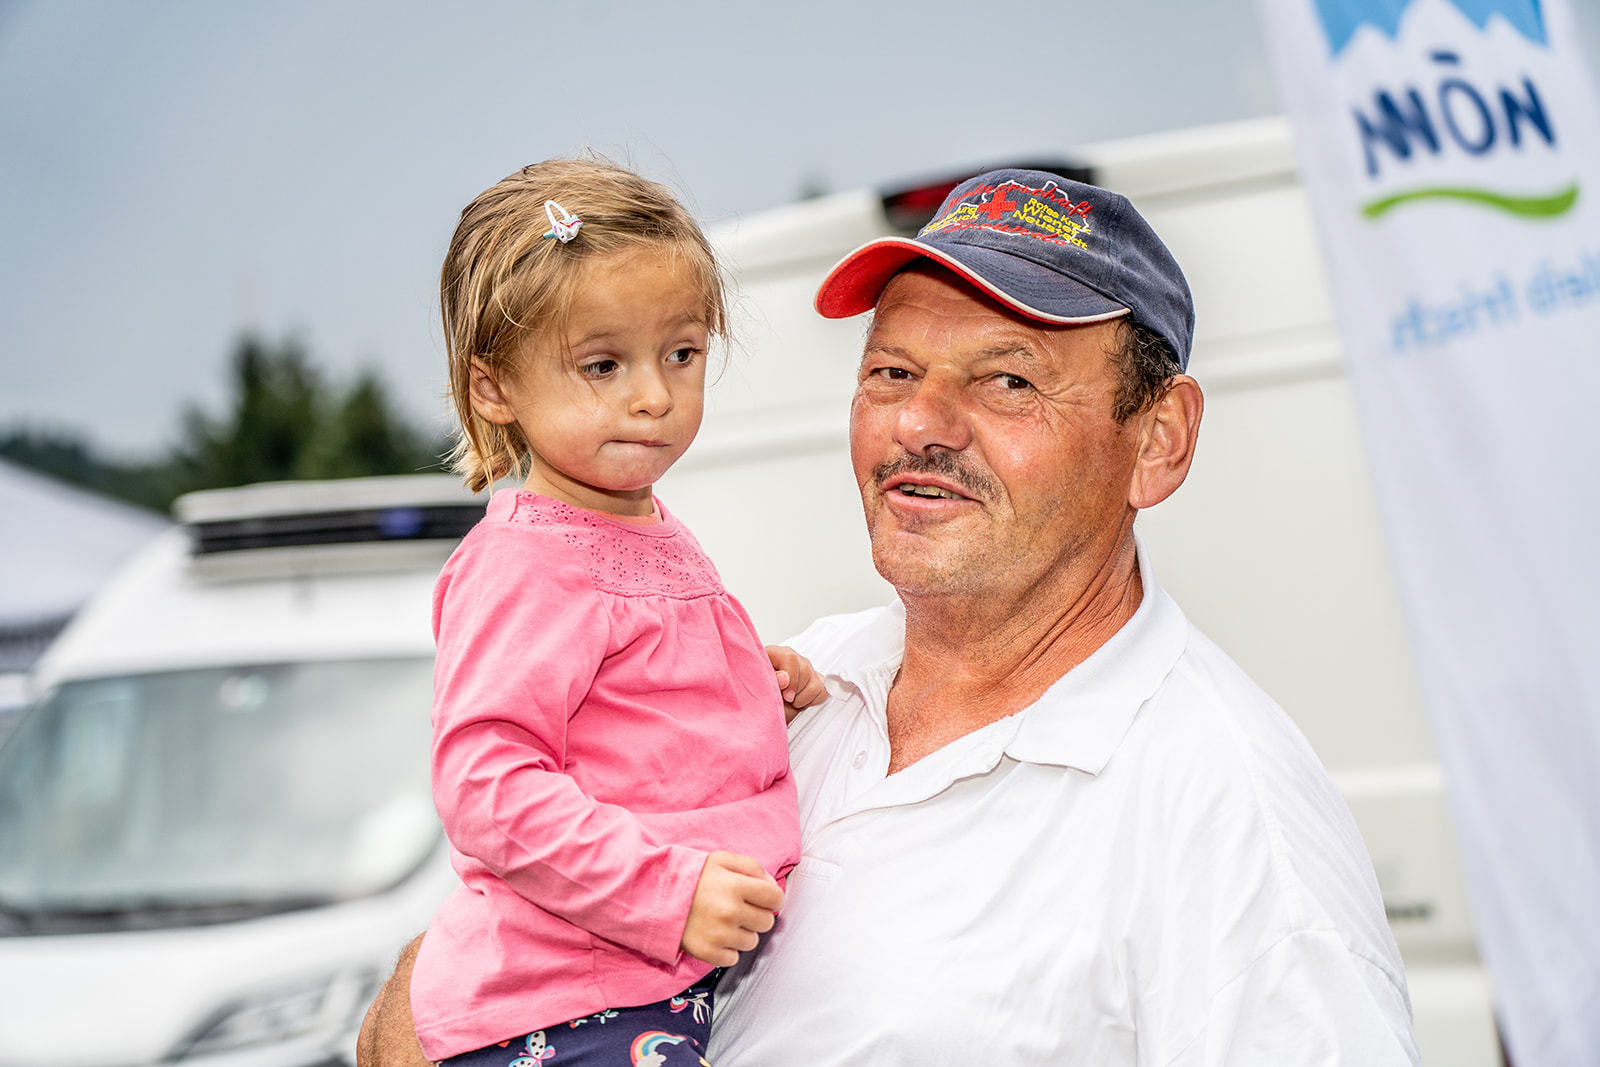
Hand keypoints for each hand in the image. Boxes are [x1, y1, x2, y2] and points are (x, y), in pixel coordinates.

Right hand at [680, 851, 782, 966]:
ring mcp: (719, 935)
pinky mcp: (707, 952)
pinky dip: (727, 949)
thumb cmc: (690, 877)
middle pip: (767, 922)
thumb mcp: (720, 859)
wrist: (654, 896)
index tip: (764, 899)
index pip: (775, 898)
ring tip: (723, 921)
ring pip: (751, 942)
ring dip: (742, 933)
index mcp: (735, 886)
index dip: (772, 898)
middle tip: (739, 909)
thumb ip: (751, 867)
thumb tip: (772, 885)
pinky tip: (715, 935)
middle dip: (757, 915)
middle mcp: (730, 912)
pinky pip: (733, 958)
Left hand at [766, 644, 827, 722]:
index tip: (785, 696)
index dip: (791, 679)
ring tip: (790, 701)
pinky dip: (813, 701)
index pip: (791, 658)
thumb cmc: (759, 697)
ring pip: (817, 682)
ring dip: (803, 698)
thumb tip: (784, 678)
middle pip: (806, 670)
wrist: (765, 710)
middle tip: (785, 699)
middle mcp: (792, 659)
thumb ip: (770, 680)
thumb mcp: (759, 689)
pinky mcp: (814, 681)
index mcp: (775, 655)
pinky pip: (823, 690)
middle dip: (796, 690)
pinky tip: (799, 702)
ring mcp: (805, 669)